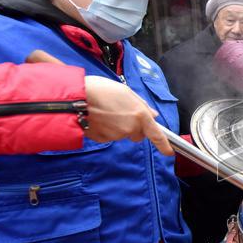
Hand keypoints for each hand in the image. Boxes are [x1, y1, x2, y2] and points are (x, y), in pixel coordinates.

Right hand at [27, 50, 170, 155]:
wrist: (73, 99)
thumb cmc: (99, 89)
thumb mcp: (125, 91)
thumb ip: (141, 104)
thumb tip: (153, 115)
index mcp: (139, 115)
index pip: (156, 134)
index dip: (164, 145)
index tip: (169, 152)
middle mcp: (129, 128)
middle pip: (137, 134)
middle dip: (133, 127)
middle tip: (121, 111)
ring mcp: (115, 136)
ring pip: (121, 134)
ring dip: (117, 125)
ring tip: (104, 110)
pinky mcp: (102, 139)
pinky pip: (108, 136)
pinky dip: (105, 129)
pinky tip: (97, 117)